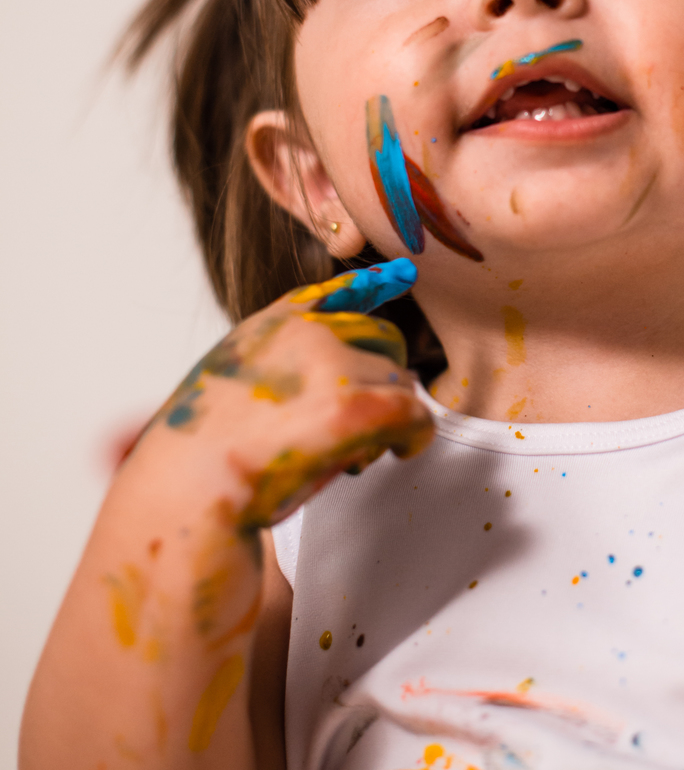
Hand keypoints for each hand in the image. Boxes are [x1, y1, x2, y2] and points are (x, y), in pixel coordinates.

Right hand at [145, 256, 434, 532]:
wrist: (183, 494)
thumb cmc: (198, 461)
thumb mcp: (226, 389)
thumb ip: (272, 369)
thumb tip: (329, 375)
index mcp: (270, 327)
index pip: (333, 293)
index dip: (371, 286)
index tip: (402, 276)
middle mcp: (304, 333)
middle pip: (383, 338)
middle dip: (383, 380)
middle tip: (363, 429)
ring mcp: (330, 366)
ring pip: (399, 380)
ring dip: (391, 416)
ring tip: (356, 453)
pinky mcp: (354, 407)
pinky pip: (412, 412)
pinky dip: (415, 434)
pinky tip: (402, 451)